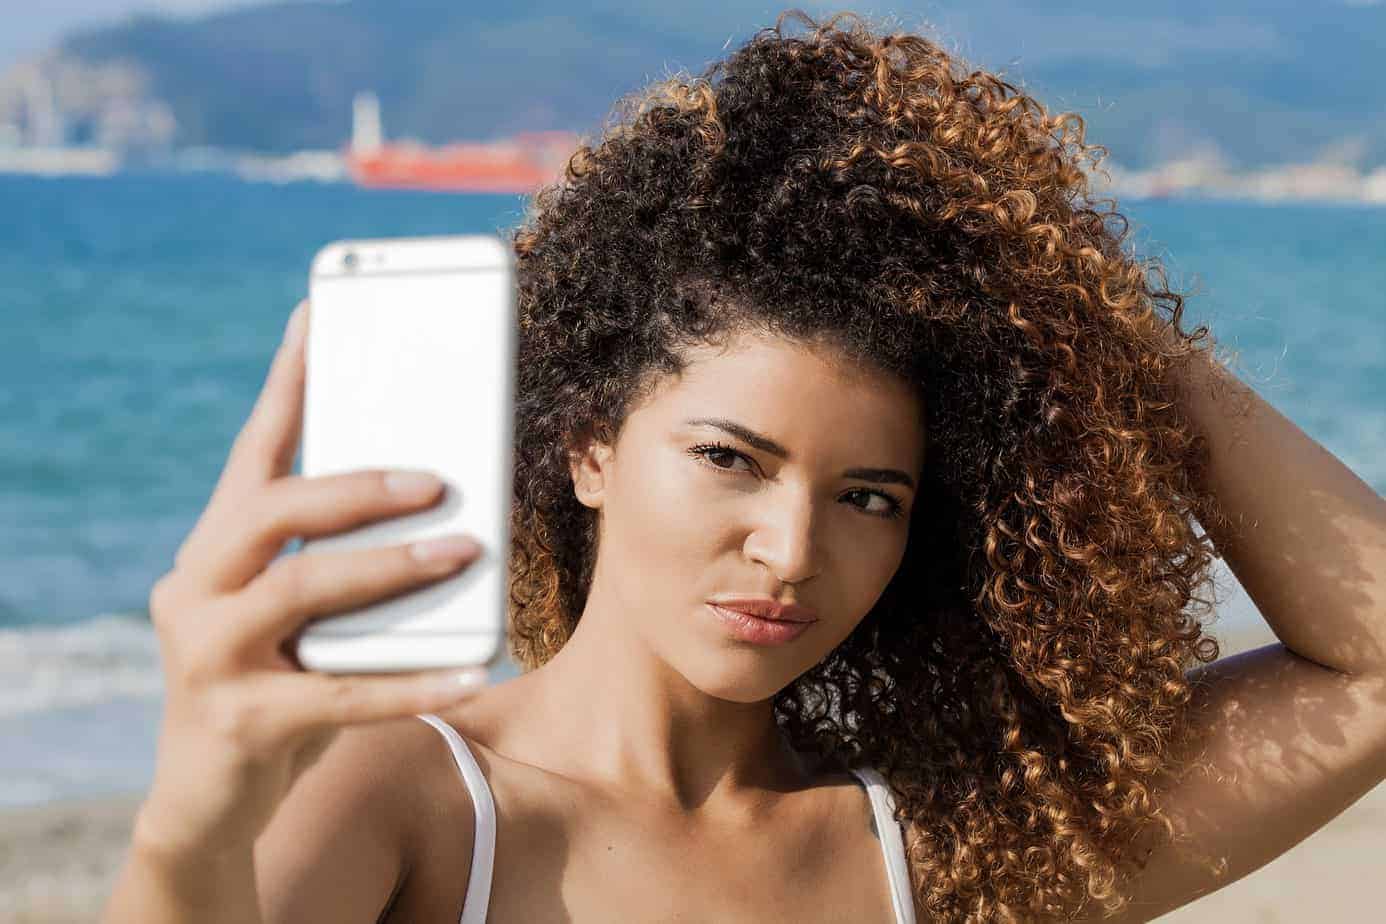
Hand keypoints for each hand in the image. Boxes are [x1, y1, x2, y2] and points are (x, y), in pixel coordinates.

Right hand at [134, 300, 487, 864]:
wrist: (208, 798)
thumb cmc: (272, 681)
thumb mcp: (296, 614)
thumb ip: (338, 563)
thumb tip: (445, 509)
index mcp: (213, 548)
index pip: (253, 452)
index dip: (287, 383)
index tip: (318, 314)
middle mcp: (195, 588)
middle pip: (272, 512)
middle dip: (357, 487)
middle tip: (438, 480)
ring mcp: (208, 655)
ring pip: (301, 591)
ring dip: (390, 569)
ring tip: (465, 554)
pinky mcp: (238, 721)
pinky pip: (340, 695)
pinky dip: (412, 682)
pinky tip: (472, 672)